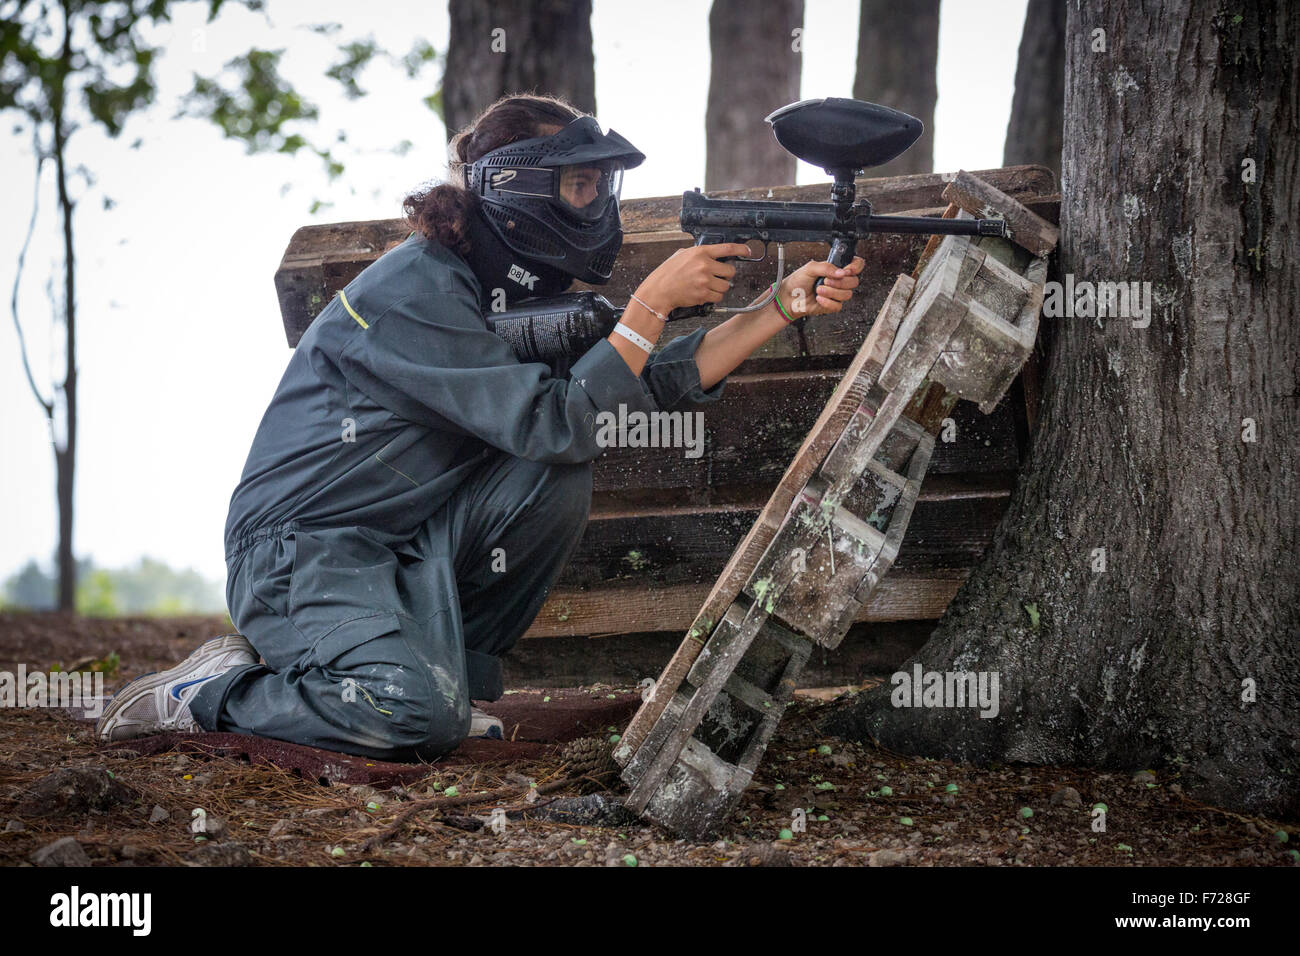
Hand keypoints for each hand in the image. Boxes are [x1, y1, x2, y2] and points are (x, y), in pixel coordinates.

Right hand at [635, 242, 752, 313]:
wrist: (659, 291)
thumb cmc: (668, 273)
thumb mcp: (681, 255)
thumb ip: (698, 254)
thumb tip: (713, 254)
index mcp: (700, 252)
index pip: (727, 248)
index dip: (741, 250)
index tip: (747, 251)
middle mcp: (704, 265)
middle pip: (730, 271)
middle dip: (726, 275)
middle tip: (717, 276)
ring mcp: (704, 281)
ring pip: (726, 286)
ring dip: (720, 287)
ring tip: (708, 286)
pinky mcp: (703, 294)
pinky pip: (718, 297)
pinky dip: (714, 296)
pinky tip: (704, 293)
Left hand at [776, 255, 865, 317]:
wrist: (789, 297)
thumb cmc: (798, 281)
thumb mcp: (810, 268)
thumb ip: (826, 267)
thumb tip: (841, 272)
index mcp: (836, 268)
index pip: (856, 265)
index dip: (856, 267)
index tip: (846, 270)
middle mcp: (838, 281)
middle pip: (854, 281)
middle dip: (840, 282)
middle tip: (825, 280)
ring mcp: (836, 294)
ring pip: (847, 294)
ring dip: (832, 292)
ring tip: (818, 289)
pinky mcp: (832, 306)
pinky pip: (838, 305)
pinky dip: (828, 302)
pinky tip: (818, 298)